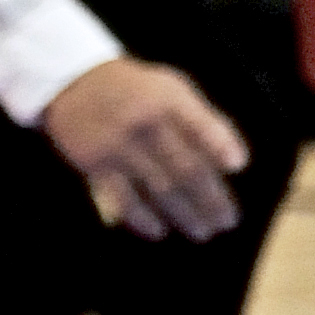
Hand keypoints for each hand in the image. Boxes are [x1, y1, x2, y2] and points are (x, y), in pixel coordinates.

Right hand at [42, 58, 248, 239]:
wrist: (76, 83)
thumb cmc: (138, 90)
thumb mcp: (172, 89)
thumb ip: (201, 120)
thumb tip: (233, 161)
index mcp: (169, 101)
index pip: (201, 125)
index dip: (220, 144)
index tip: (239, 166)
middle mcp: (146, 124)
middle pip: (185, 166)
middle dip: (210, 197)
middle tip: (227, 221)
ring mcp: (119, 146)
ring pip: (159, 187)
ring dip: (184, 213)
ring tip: (204, 231)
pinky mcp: (95, 165)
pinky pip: (122, 198)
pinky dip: (142, 219)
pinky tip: (159, 231)